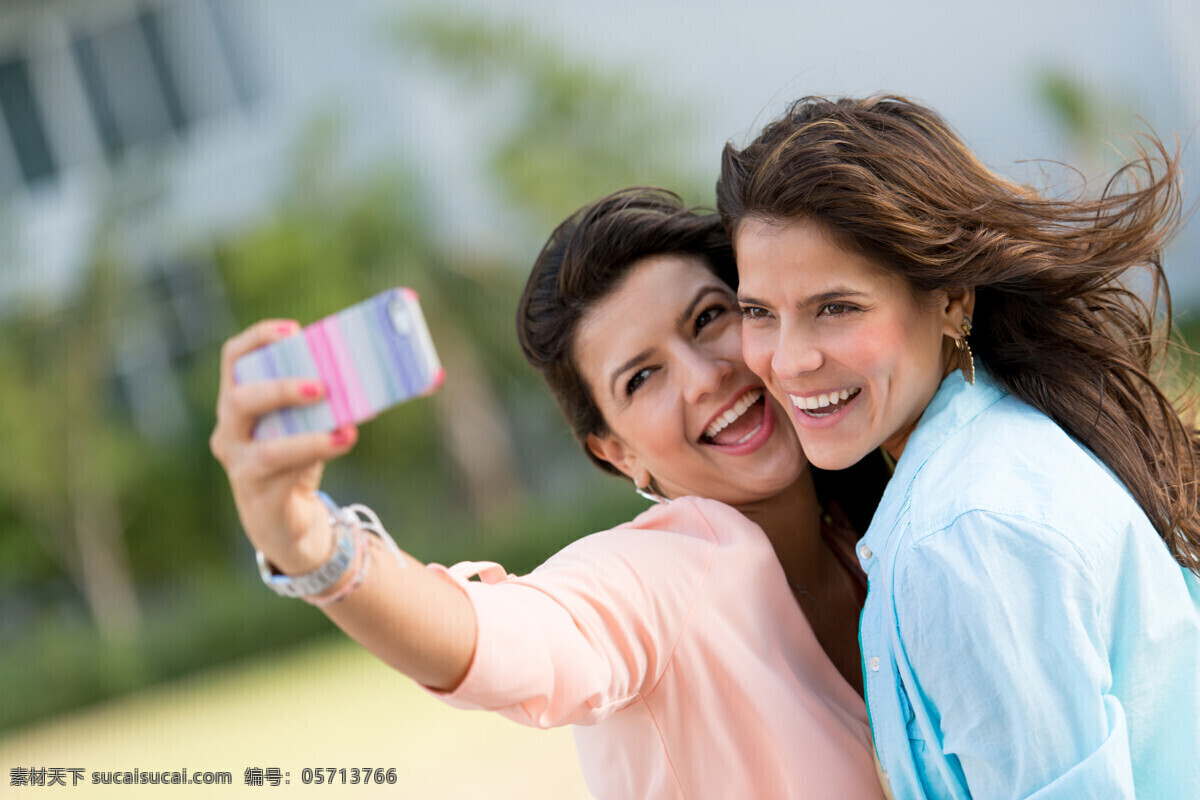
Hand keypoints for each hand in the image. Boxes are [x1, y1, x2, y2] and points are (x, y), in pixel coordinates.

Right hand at [209, 319, 358, 574]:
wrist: (292, 522)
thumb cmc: (300, 461)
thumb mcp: (310, 424)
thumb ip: (328, 400)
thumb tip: (381, 369)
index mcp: (238, 403)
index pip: (233, 360)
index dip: (258, 340)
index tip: (294, 330)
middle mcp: (229, 433)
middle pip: (239, 401)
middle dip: (281, 389)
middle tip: (322, 386)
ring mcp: (240, 468)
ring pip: (264, 450)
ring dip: (308, 437)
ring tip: (345, 427)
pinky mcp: (258, 497)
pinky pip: (285, 476)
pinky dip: (317, 456)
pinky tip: (344, 442)